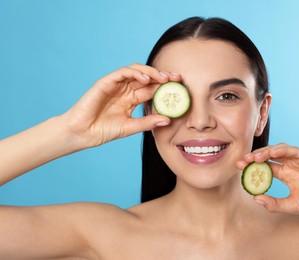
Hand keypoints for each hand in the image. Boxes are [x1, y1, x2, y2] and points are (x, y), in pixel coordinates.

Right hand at [61, 64, 179, 147]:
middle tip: (177, 78)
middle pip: (147, 78)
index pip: (152, 90)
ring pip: (137, 71)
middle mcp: (125, 90)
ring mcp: (116, 85)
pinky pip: (123, 72)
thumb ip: (148, 122)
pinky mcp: (106, 82)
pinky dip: (135, 73)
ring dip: (151, 72)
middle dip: (163, 77)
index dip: (165, 87)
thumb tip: (168, 120)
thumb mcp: (130, 127)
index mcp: (131, 100)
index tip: (180, 88)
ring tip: (164, 78)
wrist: (82, 133)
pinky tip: (146, 79)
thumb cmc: (103, 131)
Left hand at [236, 143, 298, 218]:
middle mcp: (291, 164)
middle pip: (269, 156)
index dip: (252, 165)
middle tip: (242, 160)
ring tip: (254, 158)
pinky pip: (295, 150)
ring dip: (266, 152)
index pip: (265, 166)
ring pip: (280, 150)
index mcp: (285, 174)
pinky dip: (283, 150)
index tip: (239, 166)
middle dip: (255, 157)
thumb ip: (273, 203)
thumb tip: (255, 198)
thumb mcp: (290, 205)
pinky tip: (272, 153)